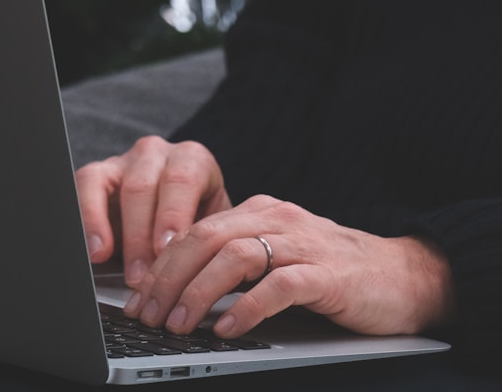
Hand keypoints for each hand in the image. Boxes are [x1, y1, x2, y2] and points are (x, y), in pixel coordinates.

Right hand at [75, 135, 232, 286]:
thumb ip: (205, 241)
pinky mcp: (96, 173)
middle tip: (140, 274)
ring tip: (105, 258)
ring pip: (105, 182)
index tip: (166, 249)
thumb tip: (201, 271)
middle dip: (138, 235)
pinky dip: (86, 217)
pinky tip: (92, 247)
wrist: (180, 217)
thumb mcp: (211, 228)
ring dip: (103, 226)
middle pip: (141, 187)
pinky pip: (83, 185)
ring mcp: (122, 160)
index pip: (182, 180)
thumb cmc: (199, 222)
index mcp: (192, 159)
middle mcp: (156, 153)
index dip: (172, 216)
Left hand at [123, 194, 456, 338]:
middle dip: (168, 277)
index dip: (159, 264)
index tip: (136, 297)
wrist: (406, 275)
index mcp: (258, 211)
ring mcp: (302, 244)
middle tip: (146, 313)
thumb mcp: (276, 255)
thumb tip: (176, 289)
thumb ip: (235, 262)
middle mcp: (276, 218)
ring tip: (178, 323)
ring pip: (235, 257)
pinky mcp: (328, 274)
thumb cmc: (332, 271)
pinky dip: (247, 308)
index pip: (194, 230)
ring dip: (199, 292)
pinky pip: (279, 286)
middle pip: (205, 239)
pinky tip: (227, 330)